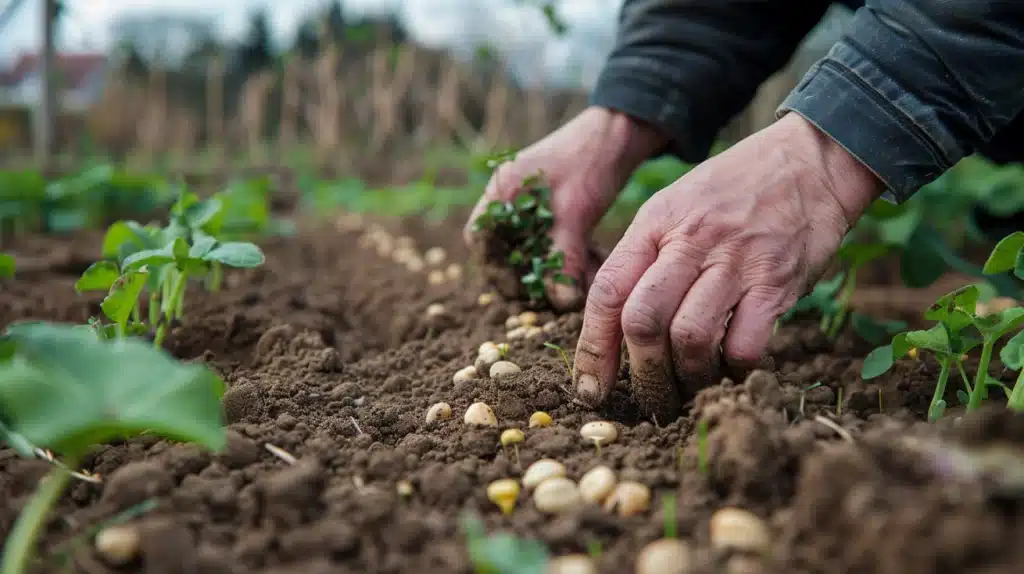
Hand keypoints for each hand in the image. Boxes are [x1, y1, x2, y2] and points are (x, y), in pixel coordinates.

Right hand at [464, 106, 667, 309]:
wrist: (621, 133)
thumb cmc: (590, 162)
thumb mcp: (576, 213)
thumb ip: (565, 258)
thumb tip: (561, 304)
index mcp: (500, 192)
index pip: (479, 239)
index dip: (495, 268)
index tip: (522, 290)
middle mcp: (509, 201)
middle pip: (504, 254)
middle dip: (533, 278)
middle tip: (560, 295)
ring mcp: (530, 209)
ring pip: (532, 255)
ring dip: (556, 273)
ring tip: (586, 280)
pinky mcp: (553, 215)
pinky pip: (552, 247)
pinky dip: (570, 261)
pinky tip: (594, 266)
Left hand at [571, 112, 884, 421]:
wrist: (808, 161)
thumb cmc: (732, 192)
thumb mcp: (674, 205)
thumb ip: (644, 258)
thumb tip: (614, 326)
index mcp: (655, 224)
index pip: (607, 293)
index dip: (592, 349)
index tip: (589, 388)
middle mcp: (690, 242)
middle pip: (643, 321)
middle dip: (640, 374)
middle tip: (649, 398)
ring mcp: (736, 262)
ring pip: (690, 338)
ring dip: (685, 377)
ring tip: (689, 387)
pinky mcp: (777, 283)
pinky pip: (745, 344)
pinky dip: (732, 369)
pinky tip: (730, 369)